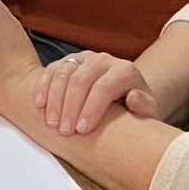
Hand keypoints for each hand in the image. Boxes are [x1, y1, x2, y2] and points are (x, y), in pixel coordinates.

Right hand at [35, 48, 161, 134]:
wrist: (123, 95)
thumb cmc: (135, 109)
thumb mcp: (148, 110)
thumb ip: (145, 107)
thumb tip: (133, 98)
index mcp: (125, 70)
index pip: (104, 87)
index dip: (91, 109)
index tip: (82, 130)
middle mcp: (103, 60)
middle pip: (80, 80)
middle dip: (70, 107)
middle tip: (64, 131)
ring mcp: (83, 58)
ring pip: (63, 73)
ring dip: (54, 99)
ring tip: (52, 123)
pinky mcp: (66, 61)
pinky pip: (50, 70)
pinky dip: (43, 87)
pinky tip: (40, 106)